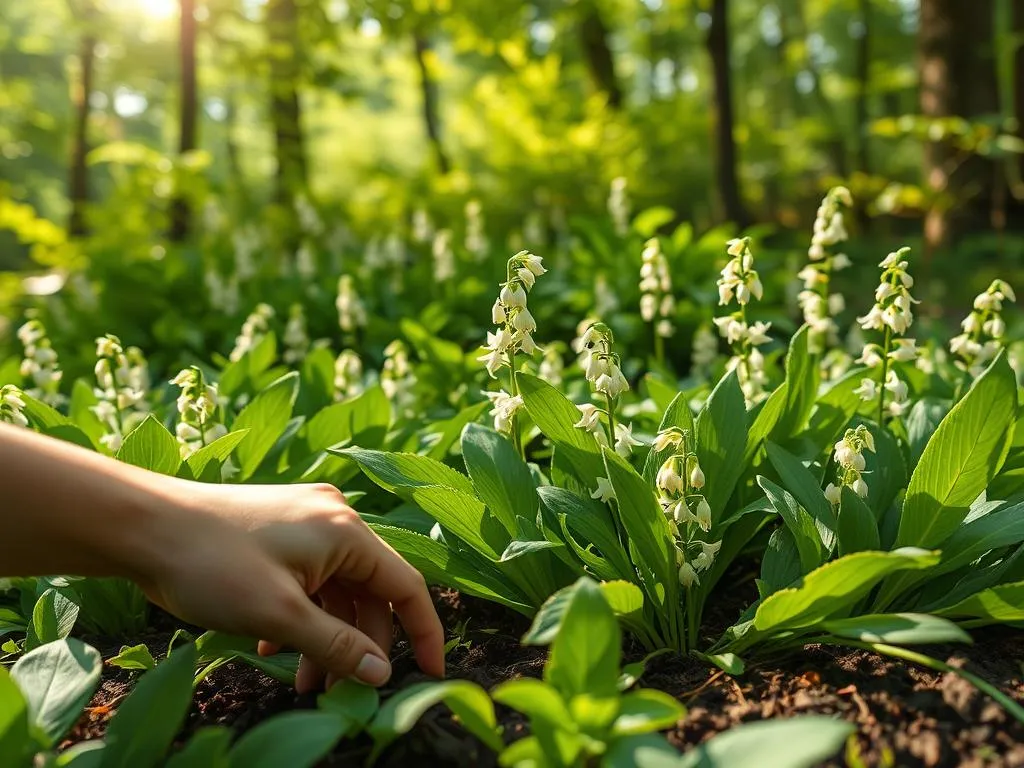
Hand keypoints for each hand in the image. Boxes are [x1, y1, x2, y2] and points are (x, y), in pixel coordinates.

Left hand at [138, 481, 443, 691]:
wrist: (142, 524)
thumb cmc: (211, 563)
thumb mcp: (280, 614)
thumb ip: (338, 645)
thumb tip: (382, 674)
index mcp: (346, 530)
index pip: (405, 586)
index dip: (424, 633)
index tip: (431, 673)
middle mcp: (334, 519)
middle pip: (370, 592)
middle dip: (358, 644)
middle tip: (336, 690)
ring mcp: (305, 521)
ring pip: (337, 589)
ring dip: (326, 635)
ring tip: (302, 679)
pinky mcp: (280, 529)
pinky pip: (311, 578)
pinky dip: (303, 614)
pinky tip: (273, 644)